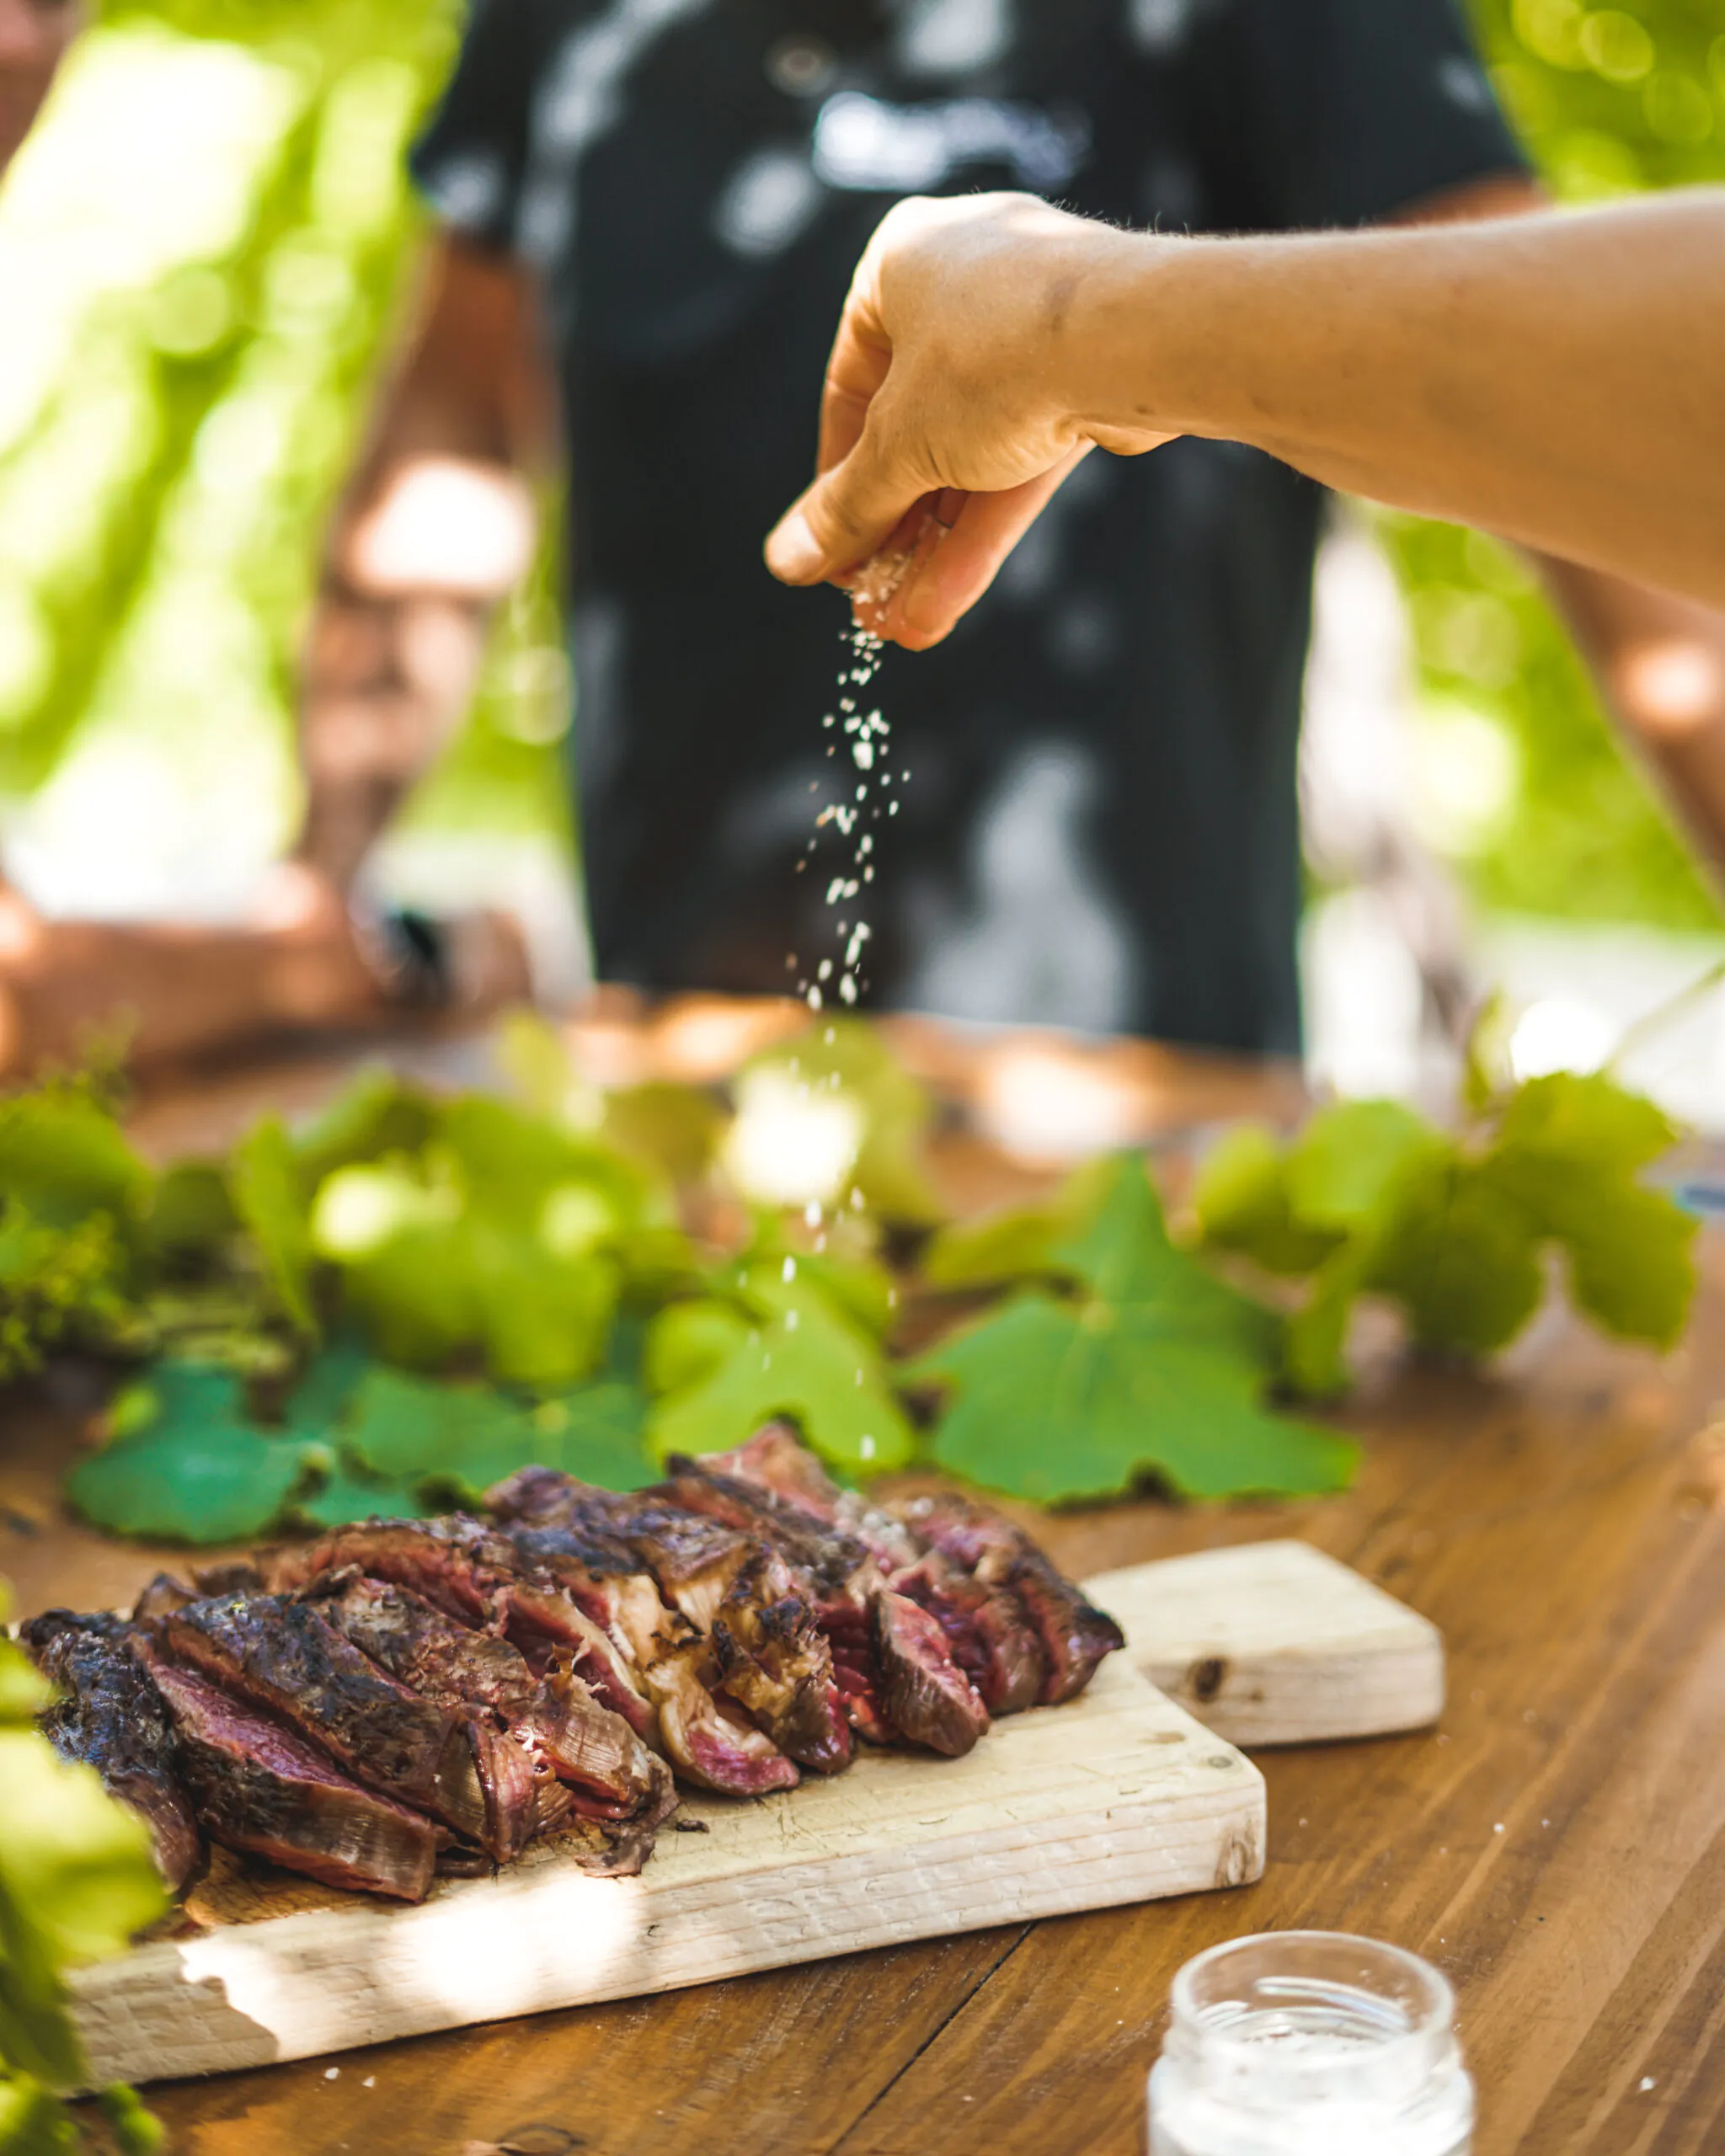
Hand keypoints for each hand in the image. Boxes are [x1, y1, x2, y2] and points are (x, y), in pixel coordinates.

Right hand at [764, 193, 1172, 648]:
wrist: (1132, 342)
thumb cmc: (994, 357)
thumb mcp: (899, 446)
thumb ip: (845, 509)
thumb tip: (787, 559)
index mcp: (901, 264)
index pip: (848, 389)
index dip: (836, 483)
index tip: (829, 550)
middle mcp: (966, 287)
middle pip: (912, 434)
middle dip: (892, 533)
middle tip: (868, 602)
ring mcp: (1033, 334)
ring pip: (968, 459)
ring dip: (934, 550)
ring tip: (902, 624)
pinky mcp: (1085, 383)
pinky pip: (1018, 465)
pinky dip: (983, 533)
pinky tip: (945, 604)